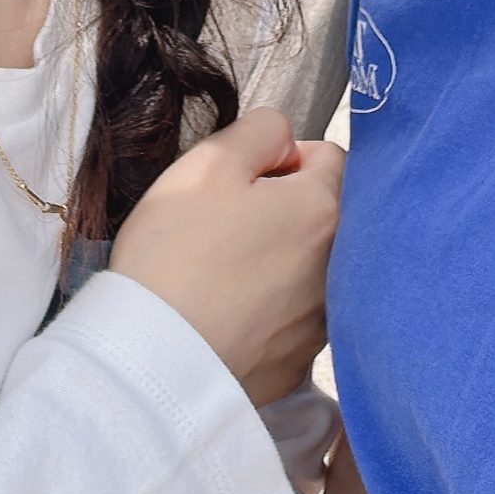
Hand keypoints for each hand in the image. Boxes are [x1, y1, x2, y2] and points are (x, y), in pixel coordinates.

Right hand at [111, 108, 341, 407]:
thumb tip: (284, 139)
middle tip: (227, 226)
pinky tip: (227, 315)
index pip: (331, 158)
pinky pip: (292, 320)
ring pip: (310, 269)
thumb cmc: (176, 253)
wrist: (153, 358)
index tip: (242, 181)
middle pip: (324, 216)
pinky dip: (269, 311)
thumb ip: (260, 130)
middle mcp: (341, 268)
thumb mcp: (208, 163)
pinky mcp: (298, 362)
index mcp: (323, 210)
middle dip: (285, 212)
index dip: (284, 159)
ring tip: (223, 274)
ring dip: (280, 262)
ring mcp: (323, 322)